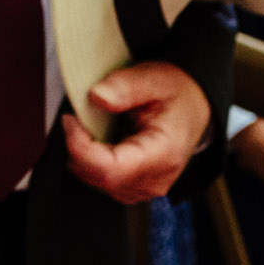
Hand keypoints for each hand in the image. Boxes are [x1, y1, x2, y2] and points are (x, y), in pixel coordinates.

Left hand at [62, 60, 212, 203]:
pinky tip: (98, 139)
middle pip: (100, 177)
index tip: (70, 120)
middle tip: (76, 118)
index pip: (111, 168)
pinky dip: (91, 161)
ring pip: (97, 182)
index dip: (81, 147)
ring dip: (83, 155)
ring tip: (91, 126)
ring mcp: (146, 187)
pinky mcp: (136, 186)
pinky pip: (102, 181)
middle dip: (78, 148)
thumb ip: (125, 86)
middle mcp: (156, 178)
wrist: (193, 105)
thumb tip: (97, 97)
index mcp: (163, 154)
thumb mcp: (154, 78)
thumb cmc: (175, 93)